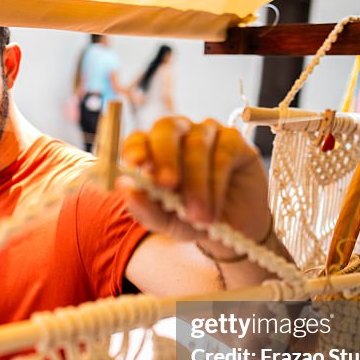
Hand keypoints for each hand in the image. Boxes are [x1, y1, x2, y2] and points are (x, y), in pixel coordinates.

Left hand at [119, 117, 270, 254]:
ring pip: (196, 144)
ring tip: (198, 217)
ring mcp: (206, 133)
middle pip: (166, 129)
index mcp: (152, 150)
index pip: (138, 139)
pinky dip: (216, 184)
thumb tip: (125, 187)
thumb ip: (145, 207)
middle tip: (167, 185)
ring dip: (195, 183)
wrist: (234, 230)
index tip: (135, 164)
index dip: (135, 148)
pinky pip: (222, 153)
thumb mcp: (166, 222)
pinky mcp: (233, 140)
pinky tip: (215, 208)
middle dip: (165, 158)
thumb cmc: (192, 220)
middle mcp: (178, 135)